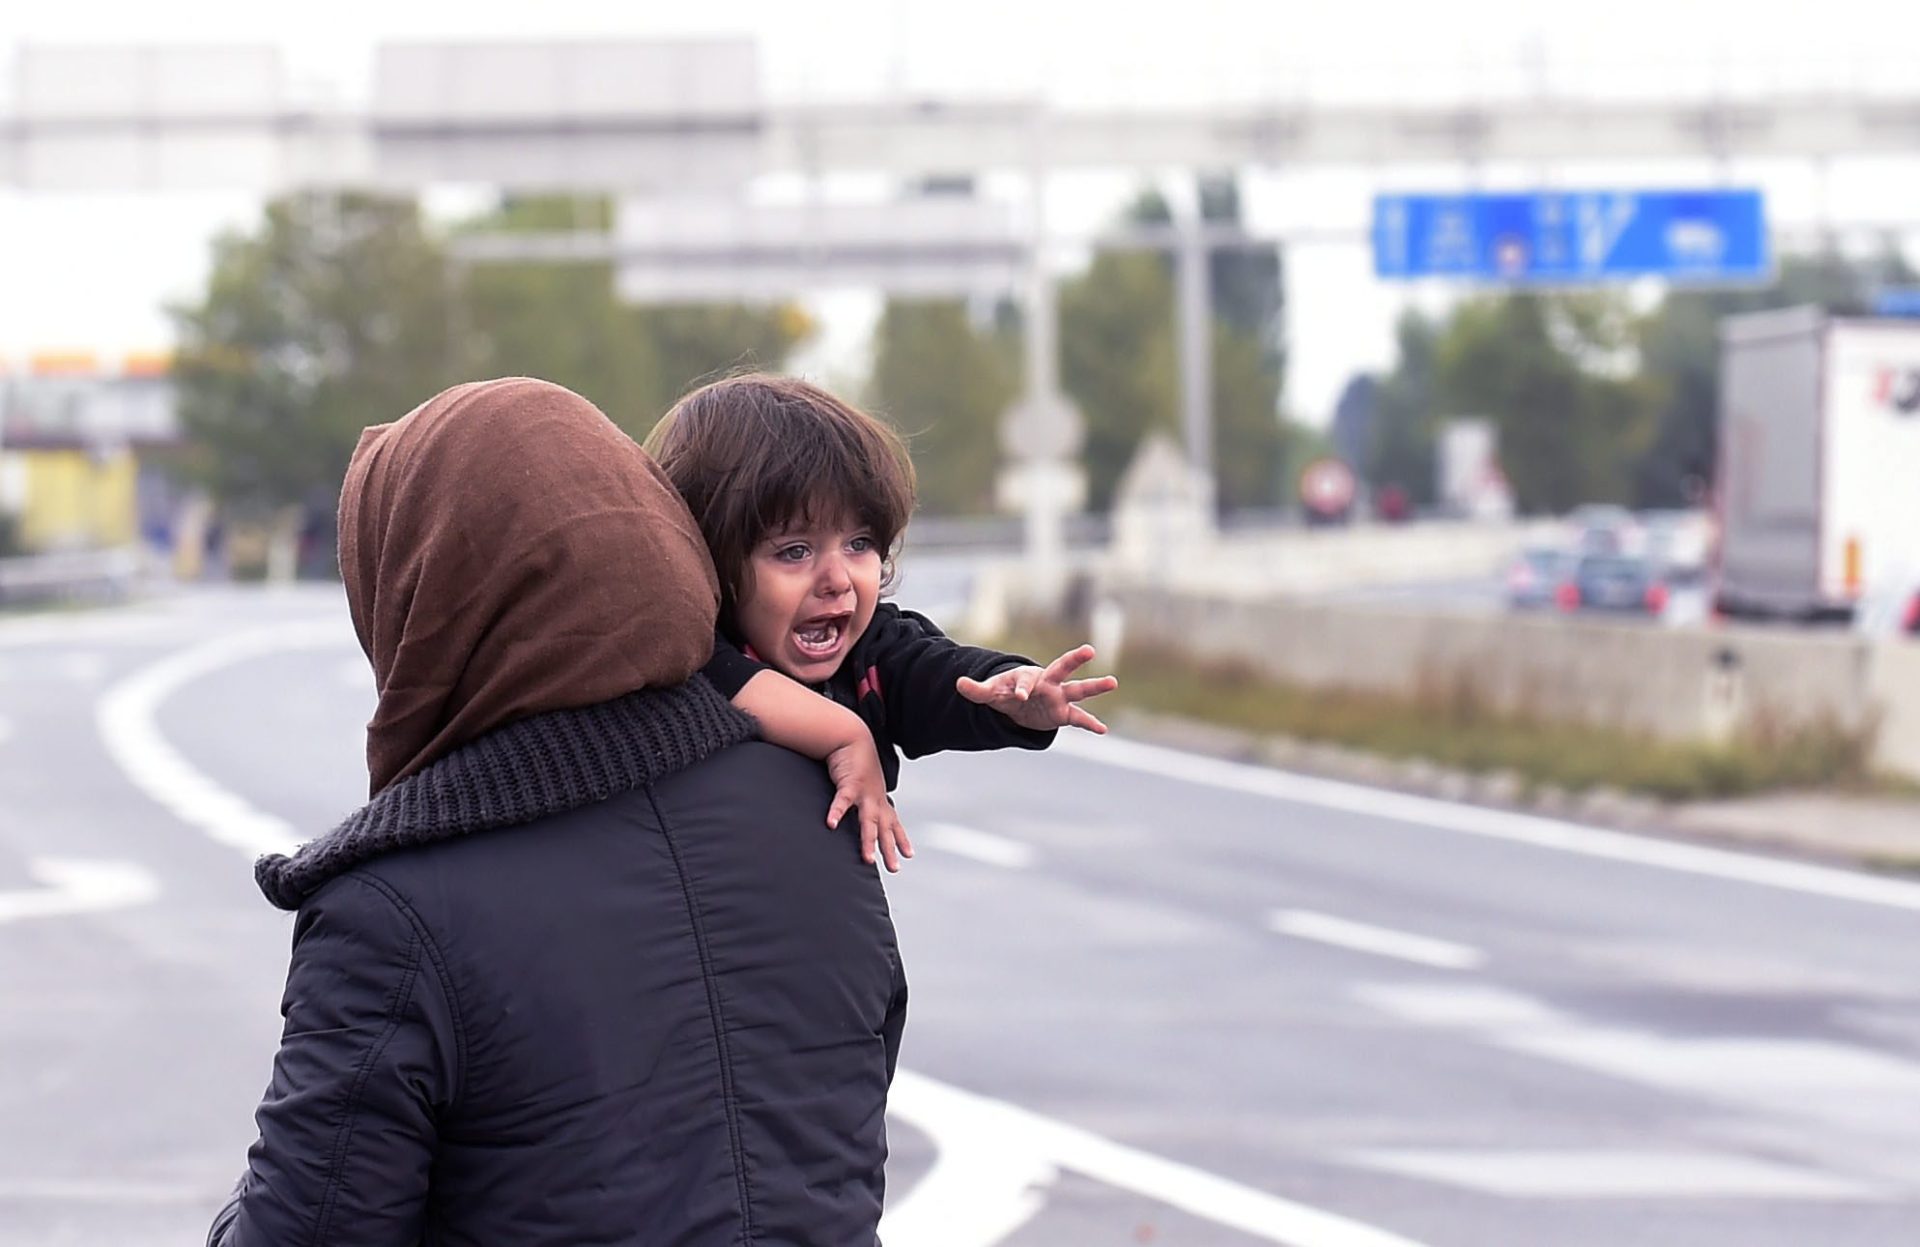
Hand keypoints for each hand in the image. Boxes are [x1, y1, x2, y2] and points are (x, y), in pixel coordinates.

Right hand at [825, 740, 912, 872]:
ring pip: (869, 820)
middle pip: (884, 828)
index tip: (909, 854)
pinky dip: (837, 812)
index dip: (901, 838)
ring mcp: (864, 792)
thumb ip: (862, 800)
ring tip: (868, 858)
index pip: (894, 823)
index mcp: (879, 800)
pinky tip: (831, 824)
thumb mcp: (863, 784)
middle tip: (894, 868)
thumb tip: (859, 812)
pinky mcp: (850, 783)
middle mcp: (875, 799)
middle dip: (889, 848)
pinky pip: (843, 800)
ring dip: (869, 839)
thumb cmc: (856, 762)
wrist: (852, 737)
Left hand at [956, 643, 1118, 733]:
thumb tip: (959, 683)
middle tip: (1089, 650)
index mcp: (1028, 675)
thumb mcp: (990, 692)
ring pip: (1078, 690)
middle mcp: (1047, 682)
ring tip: (1113, 681)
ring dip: (1095, 686)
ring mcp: (1058, 697)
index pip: (1026, 681)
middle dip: (1074, 660)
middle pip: (1062, 668)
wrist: (1019, 703)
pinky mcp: (1063, 713)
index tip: (1019, 696)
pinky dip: (1090, 723)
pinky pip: (1078, 718)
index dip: (1022, 688)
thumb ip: (976, 690)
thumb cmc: (1006, 691)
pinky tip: (1103, 730)